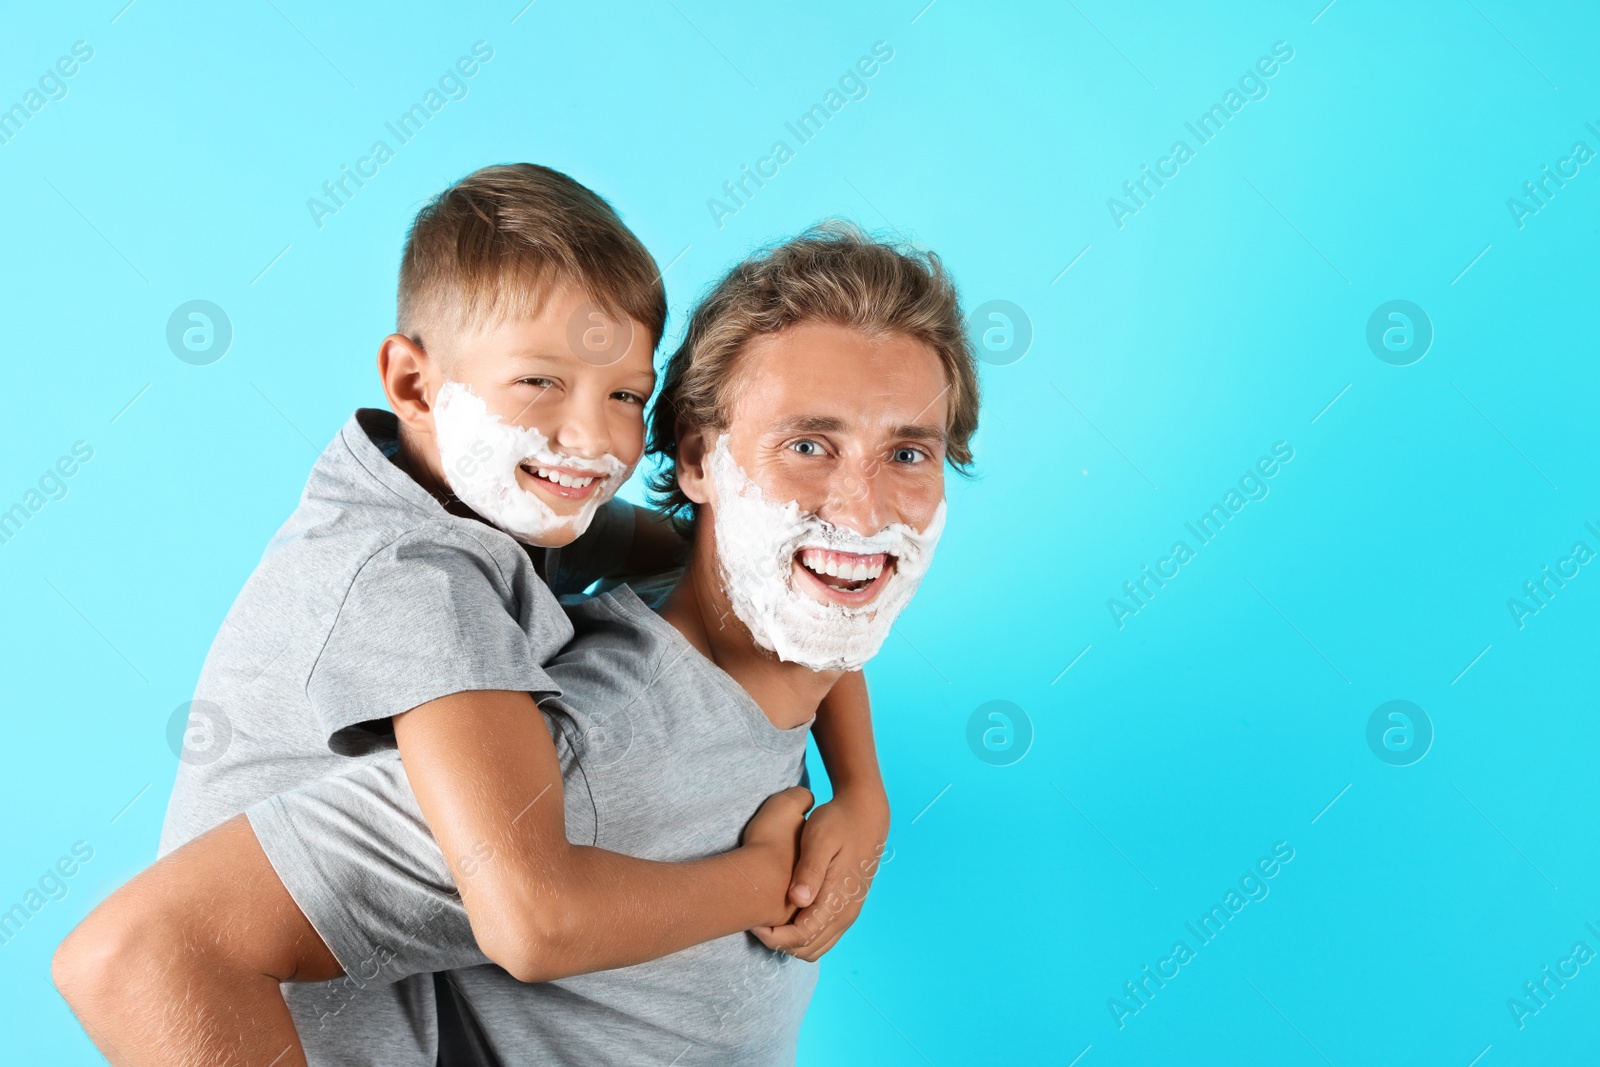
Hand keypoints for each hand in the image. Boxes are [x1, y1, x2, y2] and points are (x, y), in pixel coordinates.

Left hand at [752, 787, 888, 960]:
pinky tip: (784, 917)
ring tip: (767, 921)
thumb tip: (797, 900)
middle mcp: (845, 913)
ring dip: (790, 943)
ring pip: (816, 948)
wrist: (866, 814)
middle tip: (756, 924)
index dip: (775, 937)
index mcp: (838, 899)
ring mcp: (848, 913)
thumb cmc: (838, 822)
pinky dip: (802, 937)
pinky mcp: (846, 909)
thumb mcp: (819, 838)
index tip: (753, 924)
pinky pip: (823, 938)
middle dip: (779, 943)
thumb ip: (809, 870)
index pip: (802, 937)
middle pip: (807, 949)